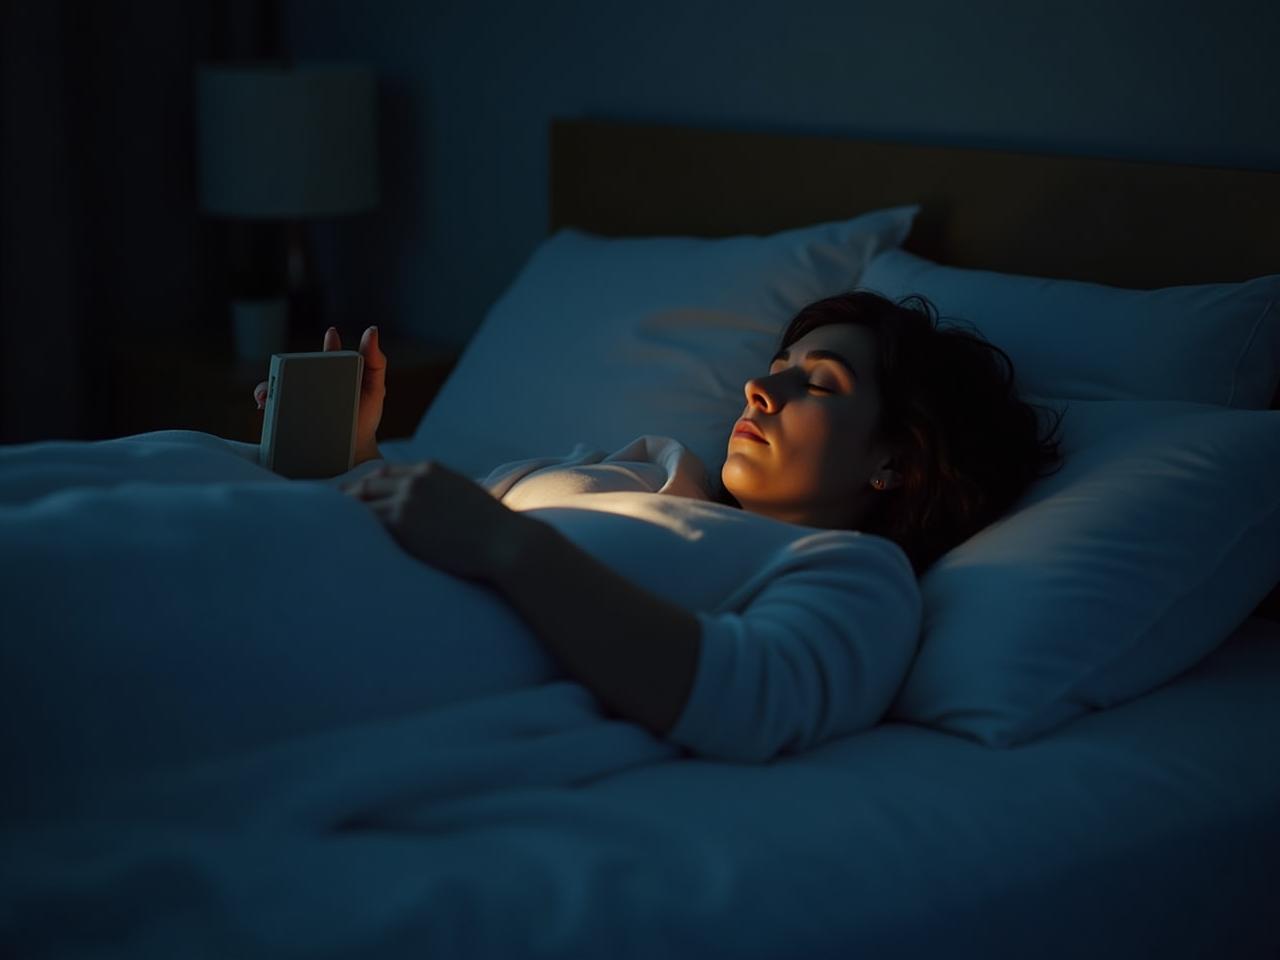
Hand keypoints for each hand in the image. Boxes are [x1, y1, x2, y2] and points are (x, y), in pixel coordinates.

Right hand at [254, 325, 386, 460]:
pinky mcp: (291, 418)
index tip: (332, 335)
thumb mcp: (375, 388)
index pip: (329, 354)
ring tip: (270, 391)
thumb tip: (371, 330)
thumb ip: (375, 361)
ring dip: (270, 385)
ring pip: (278, 387)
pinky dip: (266, 406)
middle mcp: (313, 384)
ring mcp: (300, 401)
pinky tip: (266, 406)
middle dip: (288, 365)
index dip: (330, 344)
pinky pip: (273, 409)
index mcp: (333, 373)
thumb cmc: (366, 417)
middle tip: (290, 367)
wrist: (355, 452)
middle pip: (296, 369)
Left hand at [340, 461, 540, 581]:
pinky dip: (351, 528)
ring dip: (345, 514)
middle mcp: (415, 479)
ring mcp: (407, 498)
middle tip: (328, 510)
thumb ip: (445, 495)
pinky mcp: (401, 521)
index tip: (355, 496)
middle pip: (369, 484)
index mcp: (431, 469)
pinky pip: (367, 522)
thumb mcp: (467, 498)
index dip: (368, 485)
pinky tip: (340, 538)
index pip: (387, 471)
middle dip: (348, 497)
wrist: (506, 542)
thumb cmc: (494, 529)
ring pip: (362, 502)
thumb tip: (438, 511)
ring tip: (326, 526)